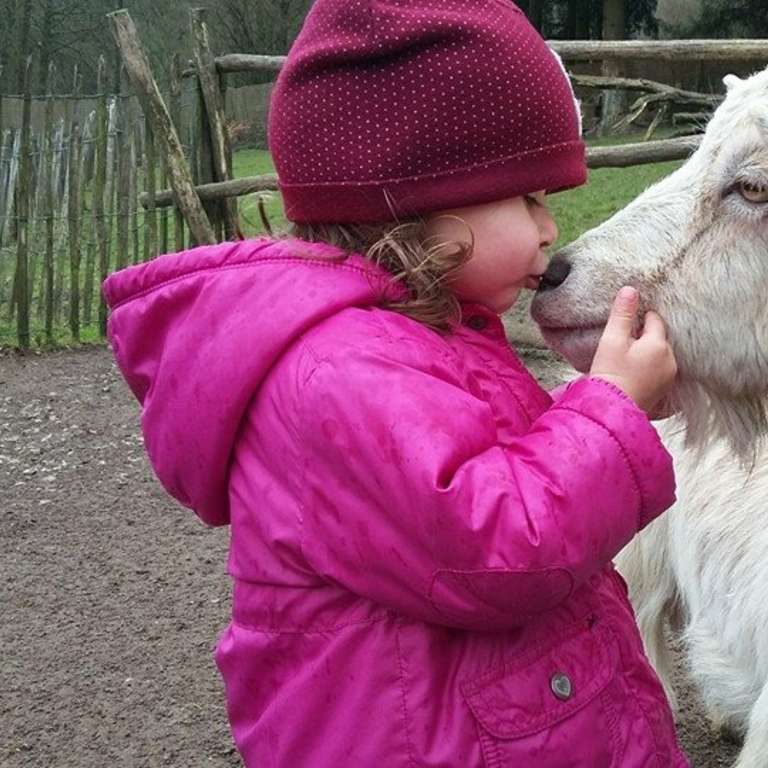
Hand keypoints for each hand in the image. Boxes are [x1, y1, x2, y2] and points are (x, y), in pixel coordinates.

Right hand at [589, 286, 677, 415]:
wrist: (610, 409)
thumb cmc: (609, 374)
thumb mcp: (612, 340)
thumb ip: (622, 314)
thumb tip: (630, 289)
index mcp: (658, 344)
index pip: (654, 319)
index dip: (638, 318)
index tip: (624, 325)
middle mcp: (670, 360)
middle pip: (659, 337)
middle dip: (644, 336)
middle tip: (623, 343)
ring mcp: (669, 377)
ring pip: (660, 355)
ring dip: (648, 353)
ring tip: (628, 359)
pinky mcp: (665, 391)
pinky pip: (660, 371)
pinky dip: (650, 368)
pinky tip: (635, 373)